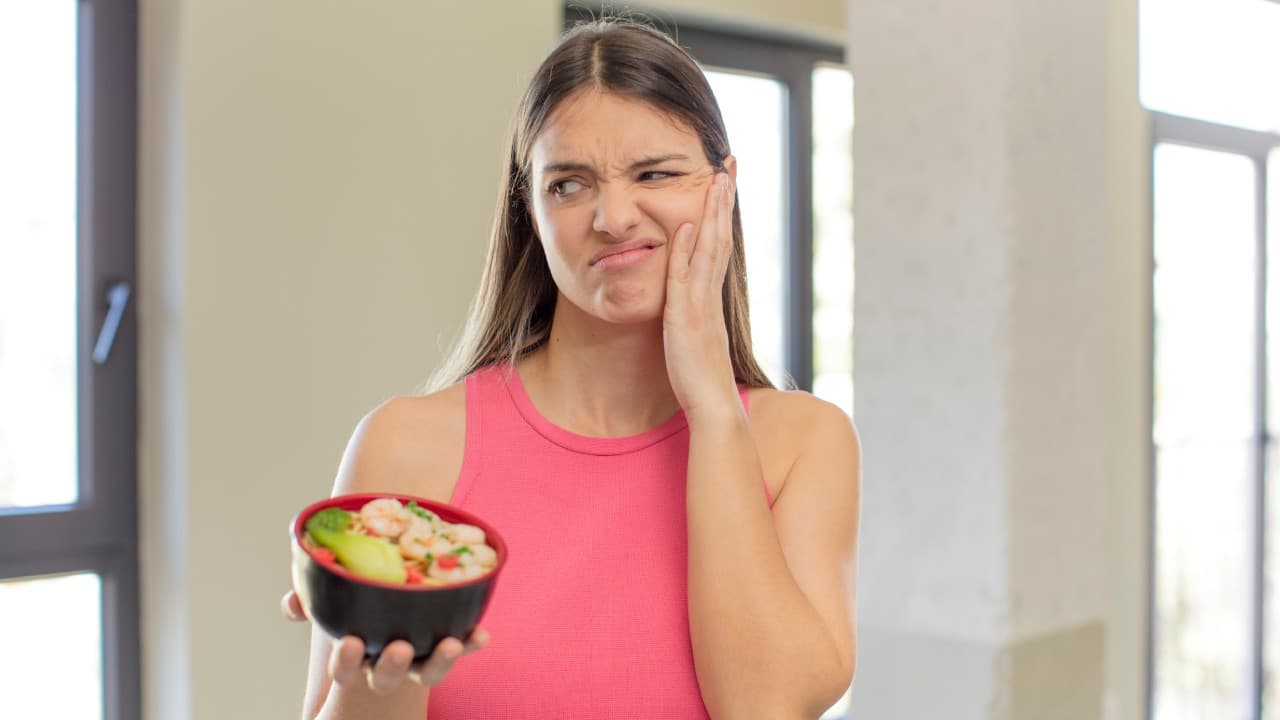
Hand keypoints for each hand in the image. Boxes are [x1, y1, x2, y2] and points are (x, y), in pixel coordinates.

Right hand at [281, 589, 488, 692]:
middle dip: (393, 666)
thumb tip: (292, 603)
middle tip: (399, 648)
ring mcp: (418, 656)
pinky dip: (471, 642)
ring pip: (427, 670)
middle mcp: (386, 662)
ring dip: (440, 661)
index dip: (345, 663)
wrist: (389, 577)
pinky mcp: (444, 643)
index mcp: (355, 654)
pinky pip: (460, 646)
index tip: (349, 642)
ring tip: (450, 644)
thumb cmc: (354, 595)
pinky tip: (481, 634)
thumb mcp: (330, 595)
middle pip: (387, 677)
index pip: (344, 670)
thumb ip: (308, 598)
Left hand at [663, 169, 740, 420]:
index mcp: (711, 296)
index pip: (719, 244)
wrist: (713, 407)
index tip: (724, 182)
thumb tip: (690, 299)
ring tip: (717, 179)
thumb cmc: (701, 378)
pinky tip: (689, 225)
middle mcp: (710, 294)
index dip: (722, 213)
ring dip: (713, 213)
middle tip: (729, 163)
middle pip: (720, 236)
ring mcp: (701, 304)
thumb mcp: (695, 337)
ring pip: (710, 249)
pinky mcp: (687, 319)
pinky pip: (687, 278)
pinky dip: (688, 250)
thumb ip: (694, 314)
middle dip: (724, 199)